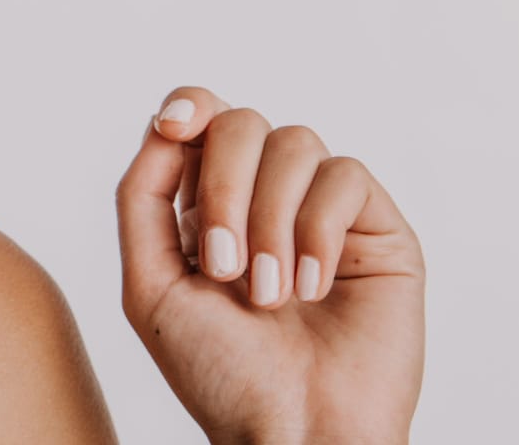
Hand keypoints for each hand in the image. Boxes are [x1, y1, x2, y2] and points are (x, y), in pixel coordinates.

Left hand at [115, 87, 425, 443]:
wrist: (293, 431)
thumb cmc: (220, 372)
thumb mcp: (150, 284)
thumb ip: (141, 198)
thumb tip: (162, 124)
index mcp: (207, 204)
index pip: (201, 118)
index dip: (189, 106)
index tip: (173, 126)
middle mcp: (265, 196)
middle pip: (241, 122)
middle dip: (222, 186)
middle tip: (222, 269)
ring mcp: (322, 208)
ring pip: (294, 142)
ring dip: (269, 218)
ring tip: (267, 295)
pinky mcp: (377, 229)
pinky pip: (346, 176)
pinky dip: (316, 230)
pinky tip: (310, 289)